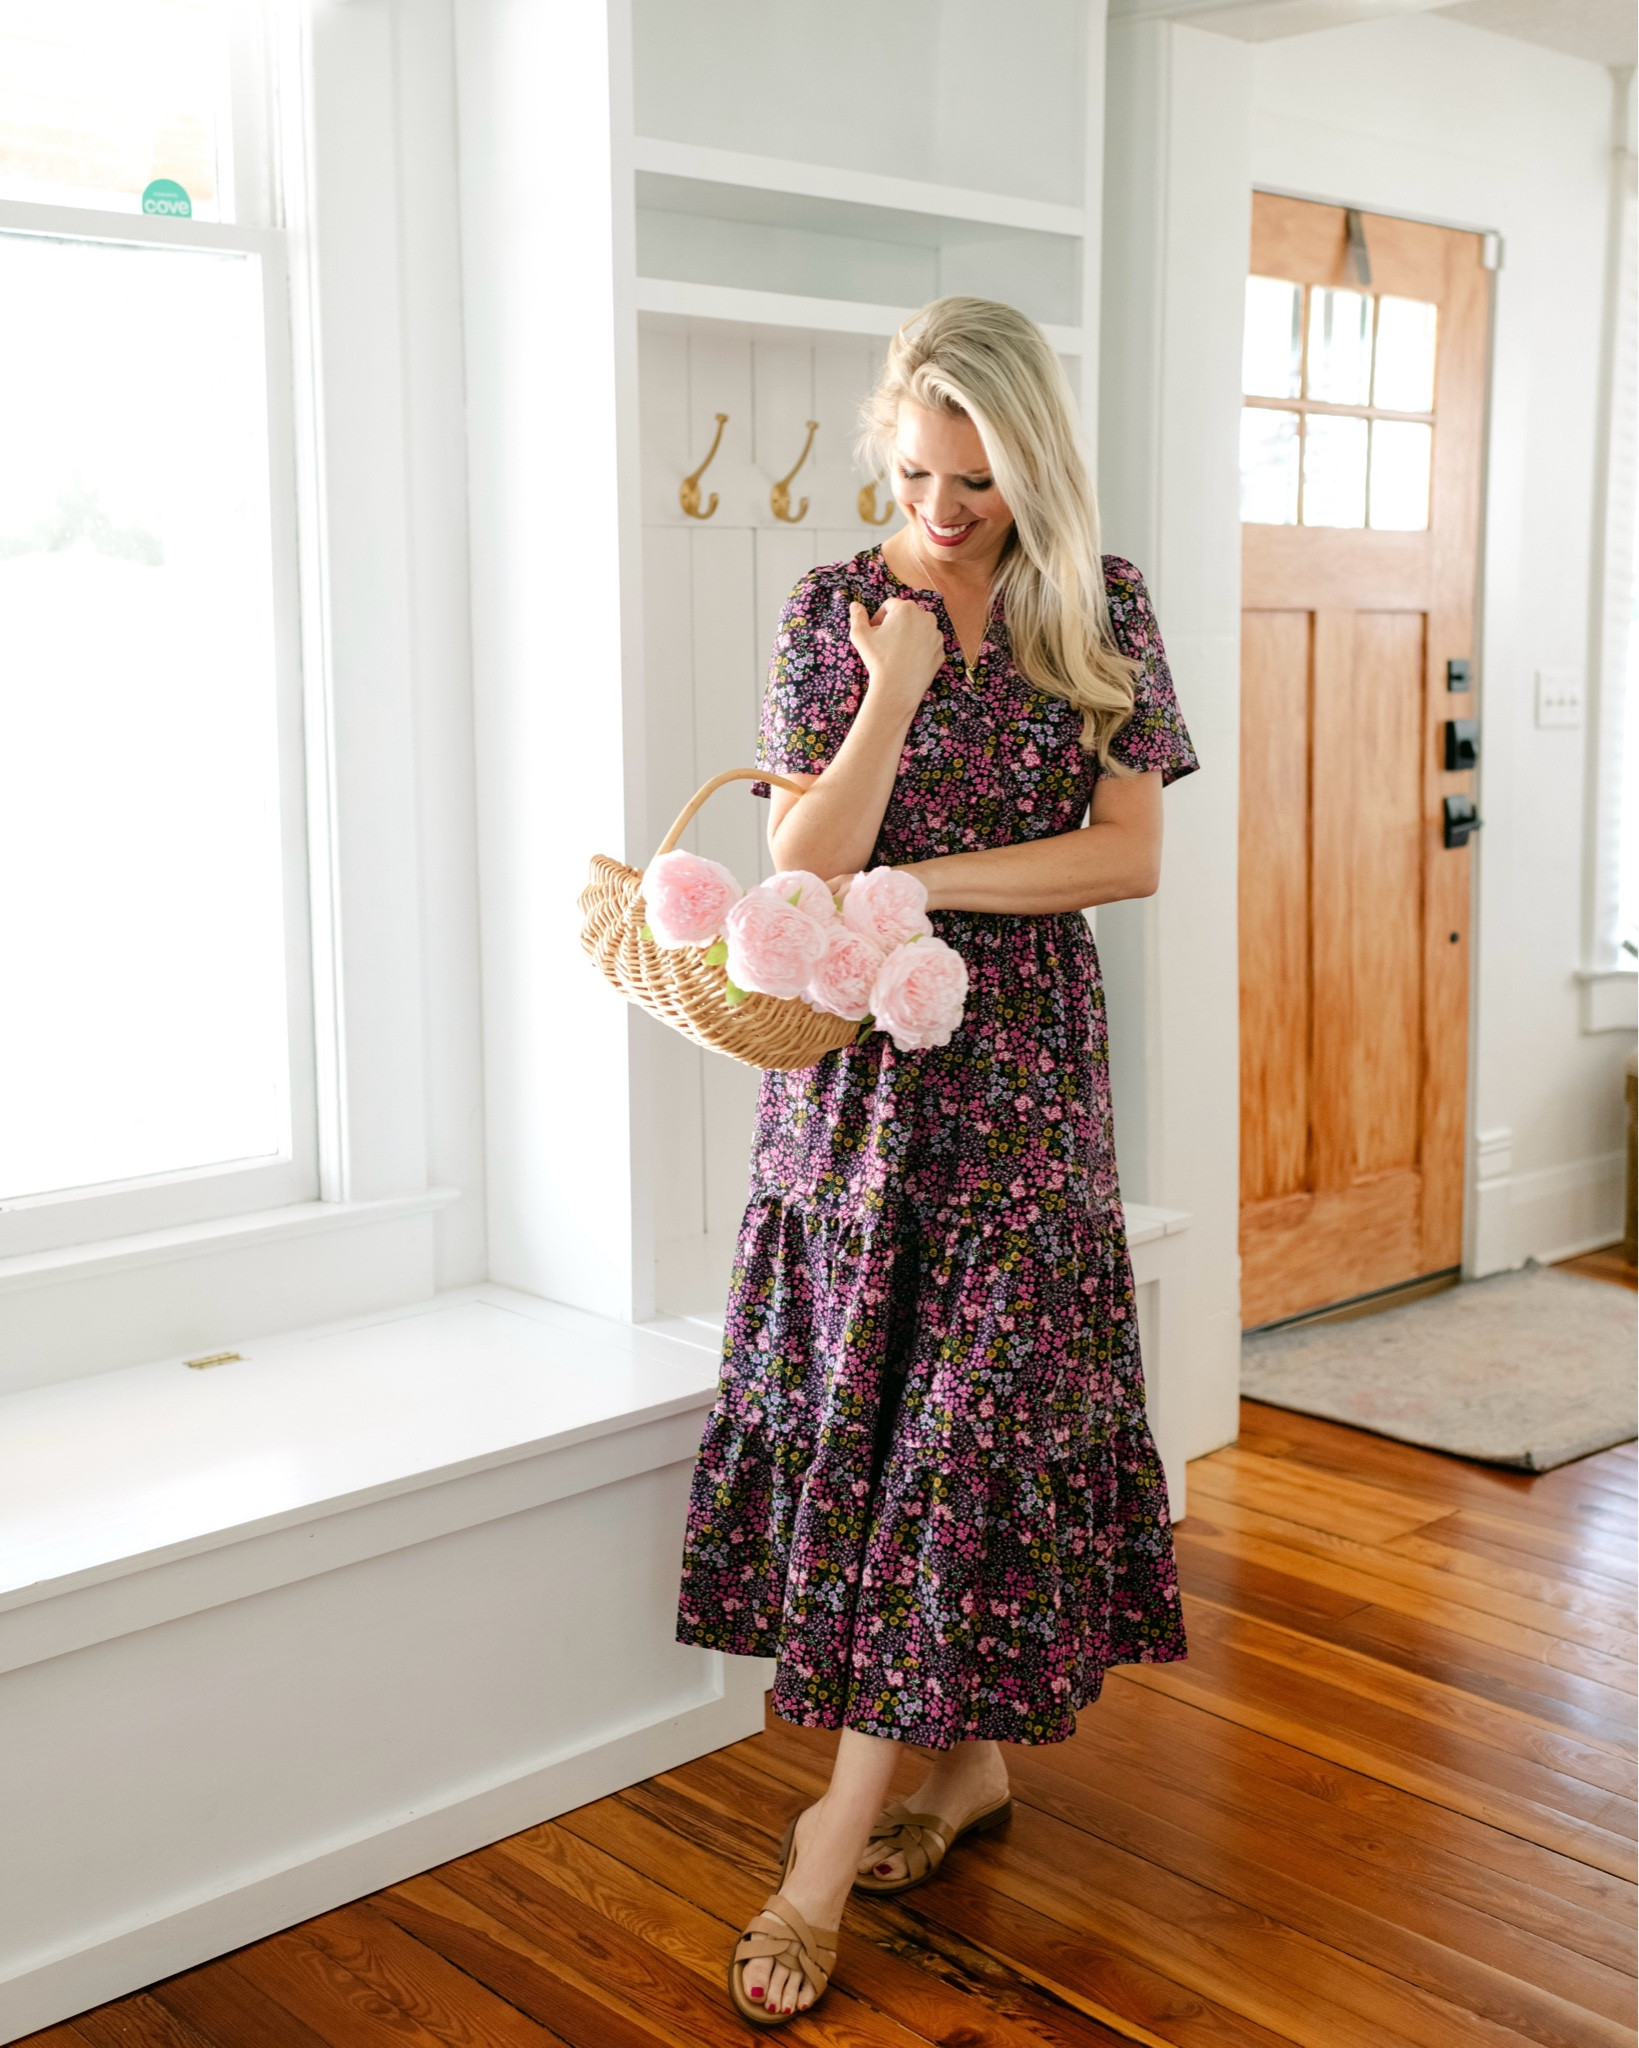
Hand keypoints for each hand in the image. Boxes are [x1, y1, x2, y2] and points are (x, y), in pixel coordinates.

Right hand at [848, 599, 943, 717]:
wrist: (898, 687)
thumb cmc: (878, 658)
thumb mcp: (860, 635)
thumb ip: (857, 616)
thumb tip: (855, 605)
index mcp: (906, 608)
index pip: (890, 605)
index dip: (879, 617)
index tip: (874, 632)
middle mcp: (926, 617)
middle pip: (907, 616)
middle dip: (895, 625)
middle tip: (885, 642)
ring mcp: (936, 635)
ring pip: (919, 629)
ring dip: (909, 635)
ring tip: (897, 652)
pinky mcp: (940, 651)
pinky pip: (928, 645)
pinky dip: (919, 649)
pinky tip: (908, 661)